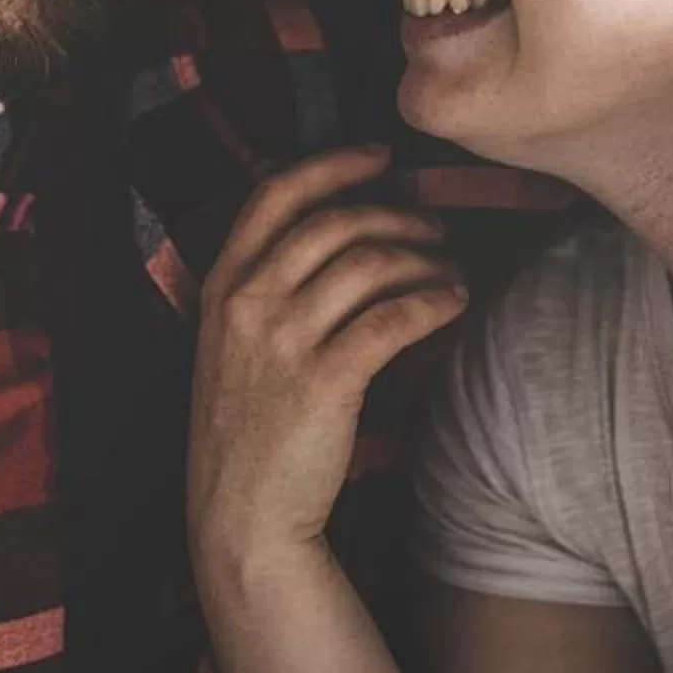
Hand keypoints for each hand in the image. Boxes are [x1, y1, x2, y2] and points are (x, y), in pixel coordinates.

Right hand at [188, 145, 468, 576]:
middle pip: (335, 223)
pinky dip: (433, 301)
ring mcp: (284, 341)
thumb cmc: (247, 429)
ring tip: (448, 269)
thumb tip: (341, 238)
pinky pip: (394, 318)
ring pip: (369, 264)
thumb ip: (265, 289)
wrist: (241, 516)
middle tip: (433, 226)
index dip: (332, 165)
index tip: (379, 156)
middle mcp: (248, 302)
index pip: (275, 194)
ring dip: (422, 258)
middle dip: (395, 215)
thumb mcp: (230, 346)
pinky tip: (453, 303)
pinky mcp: (326, 381)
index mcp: (220, 285)